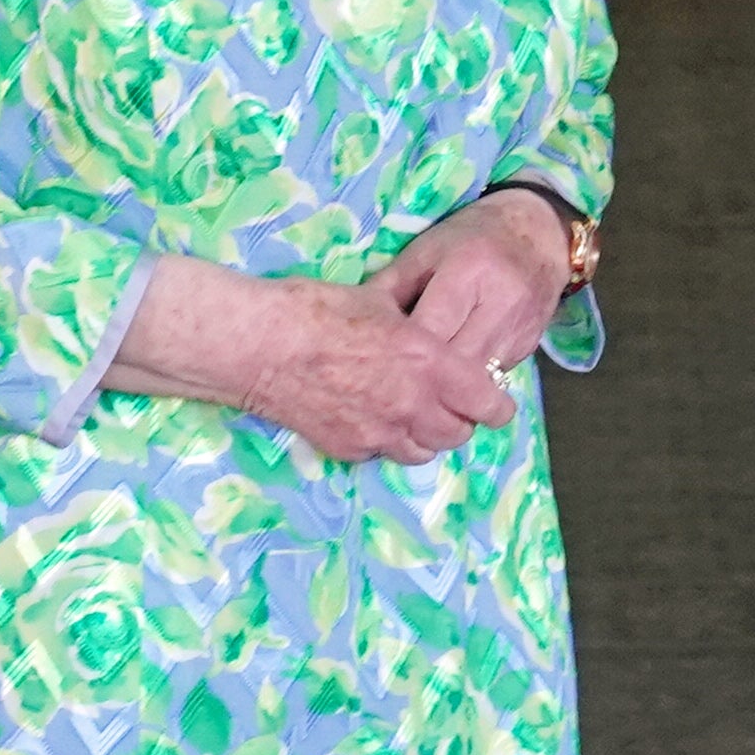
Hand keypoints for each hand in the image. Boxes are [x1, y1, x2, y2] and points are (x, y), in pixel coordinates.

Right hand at [107, 260, 514, 466]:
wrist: (258, 345)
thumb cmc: (317, 310)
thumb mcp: (380, 300)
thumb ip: (415, 323)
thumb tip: (429, 321)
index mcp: (429, 364)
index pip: (487, 404)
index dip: (496, 404)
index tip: (495, 401)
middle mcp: (411, 406)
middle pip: (458, 434)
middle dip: (460, 420)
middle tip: (450, 402)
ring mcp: (378, 433)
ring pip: (423, 452)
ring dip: (425, 435)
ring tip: (412, 411)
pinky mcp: (347, 449)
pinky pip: (382, 454)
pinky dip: (386, 440)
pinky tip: (371, 416)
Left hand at [380, 190, 577, 377]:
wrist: (541, 234)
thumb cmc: (473, 236)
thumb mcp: (427, 249)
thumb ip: (391, 286)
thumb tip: (355, 323)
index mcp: (468, 272)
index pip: (429, 329)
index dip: (400, 351)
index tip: (374, 362)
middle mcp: (499, 305)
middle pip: (453, 363)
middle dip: (420, 378)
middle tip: (389, 387)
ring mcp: (518, 332)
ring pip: (474, 381)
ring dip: (444, 390)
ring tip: (414, 391)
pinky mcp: (528, 349)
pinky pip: (490, 380)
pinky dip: (466, 386)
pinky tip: (447, 383)